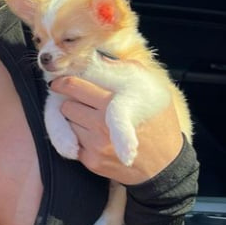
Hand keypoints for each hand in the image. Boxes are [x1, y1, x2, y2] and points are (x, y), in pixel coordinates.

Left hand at [49, 76, 182, 184]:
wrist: (166, 165)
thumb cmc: (159, 122)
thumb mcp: (151, 89)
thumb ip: (124, 70)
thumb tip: (98, 59)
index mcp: (114, 104)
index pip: (75, 87)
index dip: (63, 81)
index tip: (59, 81)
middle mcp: (101, 125)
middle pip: (66, 105)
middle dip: (72, 101)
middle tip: (82, 101)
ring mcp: (95, 145)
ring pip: (68, 123)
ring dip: (76, 119)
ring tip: (94, 119)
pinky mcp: (91, 161)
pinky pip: (72, 141)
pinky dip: (80, 137)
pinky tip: (96, 136)